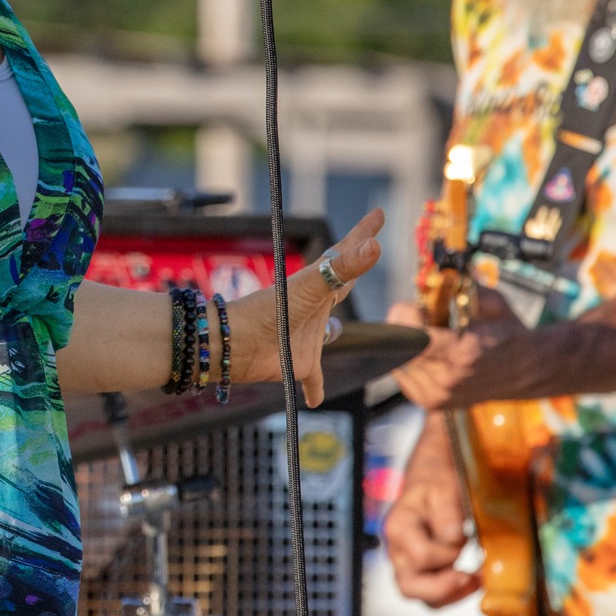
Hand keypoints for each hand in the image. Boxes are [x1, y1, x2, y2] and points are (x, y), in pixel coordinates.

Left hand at [229, 209, 383, 408]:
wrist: (237, 343)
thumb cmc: (270, 309)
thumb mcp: (311, 285)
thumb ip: (345, 267)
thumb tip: (376, 245)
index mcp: (319, 284)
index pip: (348, 254)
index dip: (364, 235)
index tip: (379, 214)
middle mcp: (315, 307)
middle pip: (340, 283)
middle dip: (354, 268)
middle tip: (368, 250)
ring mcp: (308, 335)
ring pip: (326, 332)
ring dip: (331, 331)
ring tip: (337, 327)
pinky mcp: (300, 364)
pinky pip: (312, 380)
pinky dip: (315, 390)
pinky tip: (315, 400)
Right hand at [385, 426, 480, 607]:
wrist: (433, 478)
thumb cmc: (436, 481)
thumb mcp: (444, 488)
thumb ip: (447, 512)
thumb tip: (453, 538)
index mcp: (398, 527)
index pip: (421, 556)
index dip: (447, 554)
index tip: (464, 539)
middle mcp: (397, 549)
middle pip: (409, 587)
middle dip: (444, 589)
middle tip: (471, 578)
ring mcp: (406, 562)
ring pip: (421, 596)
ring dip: (451, 594)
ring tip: (475, 580)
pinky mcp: (420, 569)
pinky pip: (431, 593)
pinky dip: (452, 592)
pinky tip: (471, 579)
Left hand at [393, 287, 530, 409]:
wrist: (526, 371)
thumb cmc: (508, 334)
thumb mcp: (494, 303)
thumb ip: (464, 289)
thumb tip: (434, 278)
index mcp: (462, 354)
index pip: (411, 336)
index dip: (406, 316)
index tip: (416, 306)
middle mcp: (447, 380)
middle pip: (399, 348)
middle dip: (404, 325)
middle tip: (421, 316)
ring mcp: (438, 396)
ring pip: (397, 361)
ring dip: (405, 344)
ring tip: (429, 336)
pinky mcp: (431, 403)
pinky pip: (402, 375)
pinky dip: (408, 359)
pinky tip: (428, 352)